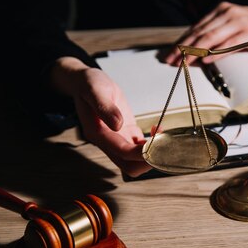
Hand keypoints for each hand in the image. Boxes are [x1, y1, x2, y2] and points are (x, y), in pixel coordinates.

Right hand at [50, 57, 150, 176]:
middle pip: (130, 166)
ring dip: (152, 154)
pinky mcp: (125, 133)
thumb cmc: (88, 84)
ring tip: (161, 134)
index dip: (141, 153)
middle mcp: (107, 141)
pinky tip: (156, 129)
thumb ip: (104, 107)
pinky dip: (151, 144)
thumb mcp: (95, 90)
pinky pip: (139, 147)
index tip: (156, 143)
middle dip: (148, 160)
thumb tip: (117, 125)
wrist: (85, 82)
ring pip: (136, 160)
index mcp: (98, 134)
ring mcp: (117, 139)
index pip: (123, 152)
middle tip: (162, 143)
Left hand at [163, 2, 247, 65]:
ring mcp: (238, 21)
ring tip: (183, 62)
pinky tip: (206, 61)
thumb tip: (196, 51)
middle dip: (183, 48)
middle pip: (200, 32)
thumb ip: (218, 34)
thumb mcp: (235, 27)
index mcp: (221, 10)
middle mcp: (227, 12)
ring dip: (195, 52)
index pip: (196, 27)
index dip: (182, 41)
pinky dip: (216, 53)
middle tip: (171, 61)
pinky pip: (228, 44)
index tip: (170, 54)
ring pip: (211, 38)